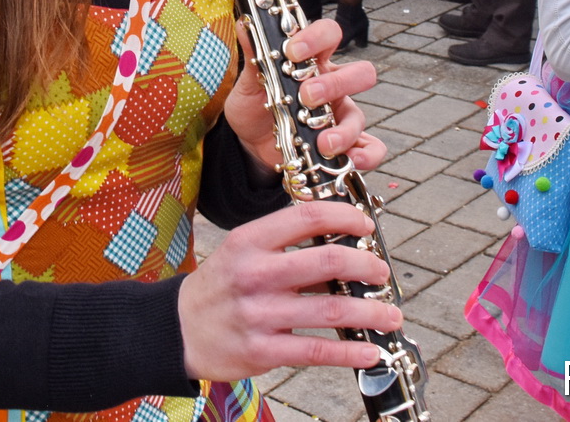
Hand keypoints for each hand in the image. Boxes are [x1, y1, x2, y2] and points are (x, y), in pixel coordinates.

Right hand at [178, 201, 401, 380]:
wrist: (178, 329)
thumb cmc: (220, 287)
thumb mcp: (243, 252)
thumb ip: (285, 245)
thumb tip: (341, 241)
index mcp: (250, 241)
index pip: (307, 216)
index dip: (345, 217)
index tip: (365, 224)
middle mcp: (255, 274)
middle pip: (328, 261)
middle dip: (367, 265)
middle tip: (382, 271)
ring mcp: (259, 315)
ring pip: (331, 311)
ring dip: (370, 312)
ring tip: (390, 313)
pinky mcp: (262, 351)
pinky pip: (317, 351)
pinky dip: (350, 352)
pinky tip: (370, 350)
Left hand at [222, 17, 384, 171]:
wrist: (249, 144)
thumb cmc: (255, 106)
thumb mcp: (250, 83)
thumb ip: (254, 56)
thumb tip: (244, 25)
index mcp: (313, 62)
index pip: (329, 35)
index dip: (316, 38)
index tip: (292, 51)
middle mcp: (333, 86)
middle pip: (359, 73)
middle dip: (335, 85)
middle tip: (307, 97)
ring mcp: (340, 116)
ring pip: (359, 116)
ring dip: (344, 130)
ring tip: (322, 143)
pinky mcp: (343, 145)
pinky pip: (370, 149)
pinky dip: (366, 156)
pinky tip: (350, 161)